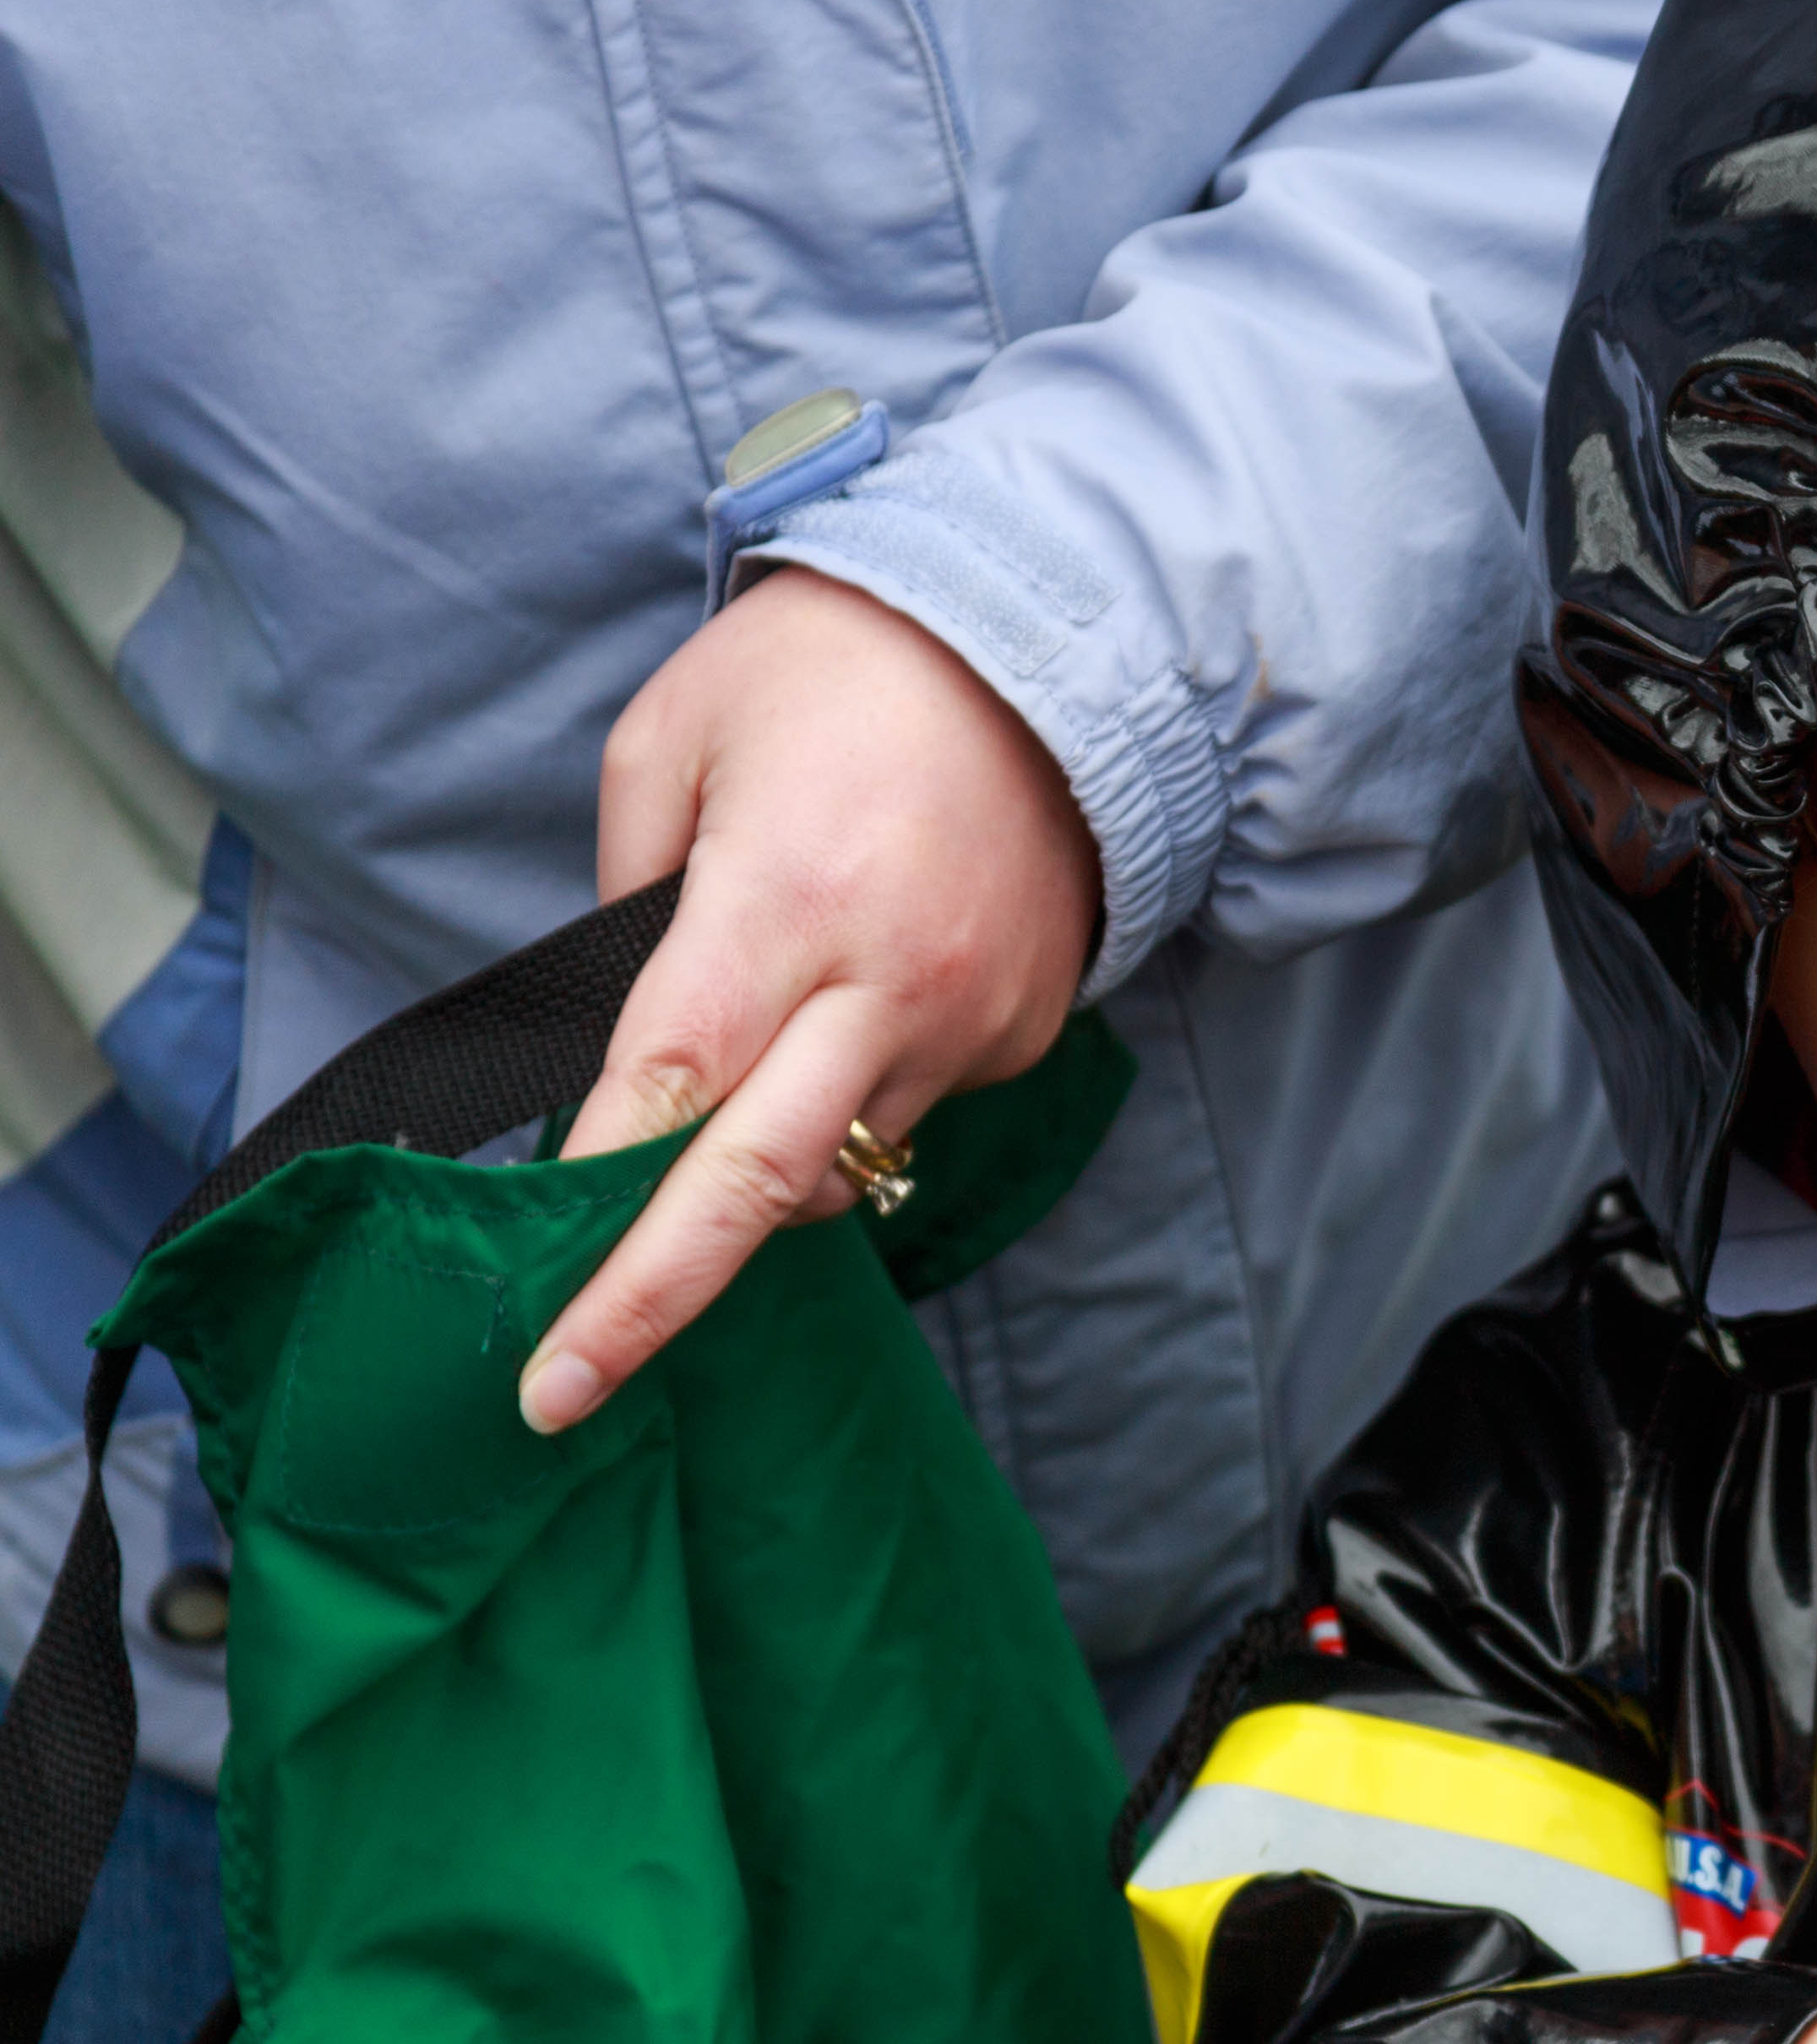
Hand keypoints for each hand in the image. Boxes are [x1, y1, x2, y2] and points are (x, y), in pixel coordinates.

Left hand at [521, 569, 1101, 1431]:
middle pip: (760, 1185)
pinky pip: (912, 1105)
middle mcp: (888, 982)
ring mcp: (971, 1020)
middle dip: (648, 1300)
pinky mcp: (1026, 1035)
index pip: (672, 1083)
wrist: (1055, 647)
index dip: (598, 1194)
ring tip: (754, 1054)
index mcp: (786, 899)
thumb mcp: (673, 738)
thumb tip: (625, 1032)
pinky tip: (864, 984)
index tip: (533, 1298)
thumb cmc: (837, 671)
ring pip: (838, 1159)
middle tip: (559, 1396)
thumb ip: (630, 893)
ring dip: (761, 1159)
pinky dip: (855, 1083)